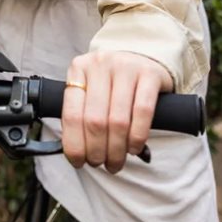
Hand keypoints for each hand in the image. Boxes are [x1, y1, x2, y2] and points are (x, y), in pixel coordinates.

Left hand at [60, 50, 172, 174]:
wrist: (143, 56)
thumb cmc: (113, 82)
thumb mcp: (91, 88)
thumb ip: (82, 112)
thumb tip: (76, 153)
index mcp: (79, 69)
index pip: (72, 114)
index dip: (74, 144)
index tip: (78, 162)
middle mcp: (100, 64)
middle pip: (95, 120)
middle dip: (97, 151)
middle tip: (101, 164)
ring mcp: (125, 66)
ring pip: (118, 120)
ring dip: (116, 150)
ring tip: (116, 162)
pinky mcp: (150, 73)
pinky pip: (143, 112)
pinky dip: (137, 137)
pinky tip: (134, 148)